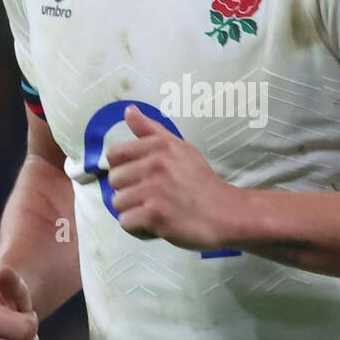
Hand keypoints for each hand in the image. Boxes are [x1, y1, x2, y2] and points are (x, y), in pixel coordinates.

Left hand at [106, 105, 237, 250]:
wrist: (225, 214)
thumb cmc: (201, 183)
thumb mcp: (180, 148)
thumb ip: (151, 130)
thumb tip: (129, 111)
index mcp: (159, 146)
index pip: (115, 154)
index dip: (122, 168)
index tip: (139, 177)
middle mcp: (155, 164)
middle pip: (114, 180)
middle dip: (128, 191)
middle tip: (152, 197)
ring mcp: (155, 190)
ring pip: (117, 203)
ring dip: (133, 211)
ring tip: (155, 211)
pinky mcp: (155, 215)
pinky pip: (126, 222)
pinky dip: (138, 228)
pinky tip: (156, 224)